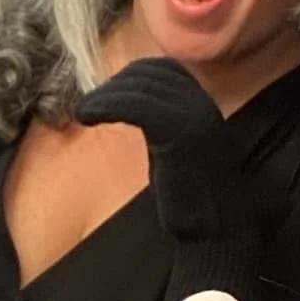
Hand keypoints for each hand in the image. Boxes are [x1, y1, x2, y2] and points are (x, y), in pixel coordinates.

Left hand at [77, 56, 265, 300]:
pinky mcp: (180, 132)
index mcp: (202, 104)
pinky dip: (107, 105)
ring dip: (104, 95)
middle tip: (87, 107)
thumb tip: (126, 107)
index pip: (161, 70)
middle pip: (148, 74)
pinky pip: (137, 105)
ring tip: (82, 112)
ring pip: (139, 86)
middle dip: (113, 85)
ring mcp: (193, 115)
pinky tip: (87, 117)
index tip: (104, 97)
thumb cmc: (192, 198)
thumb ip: (160, 124)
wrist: (217, 230)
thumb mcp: (174, 151)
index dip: (128, 79)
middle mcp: (201, 102)